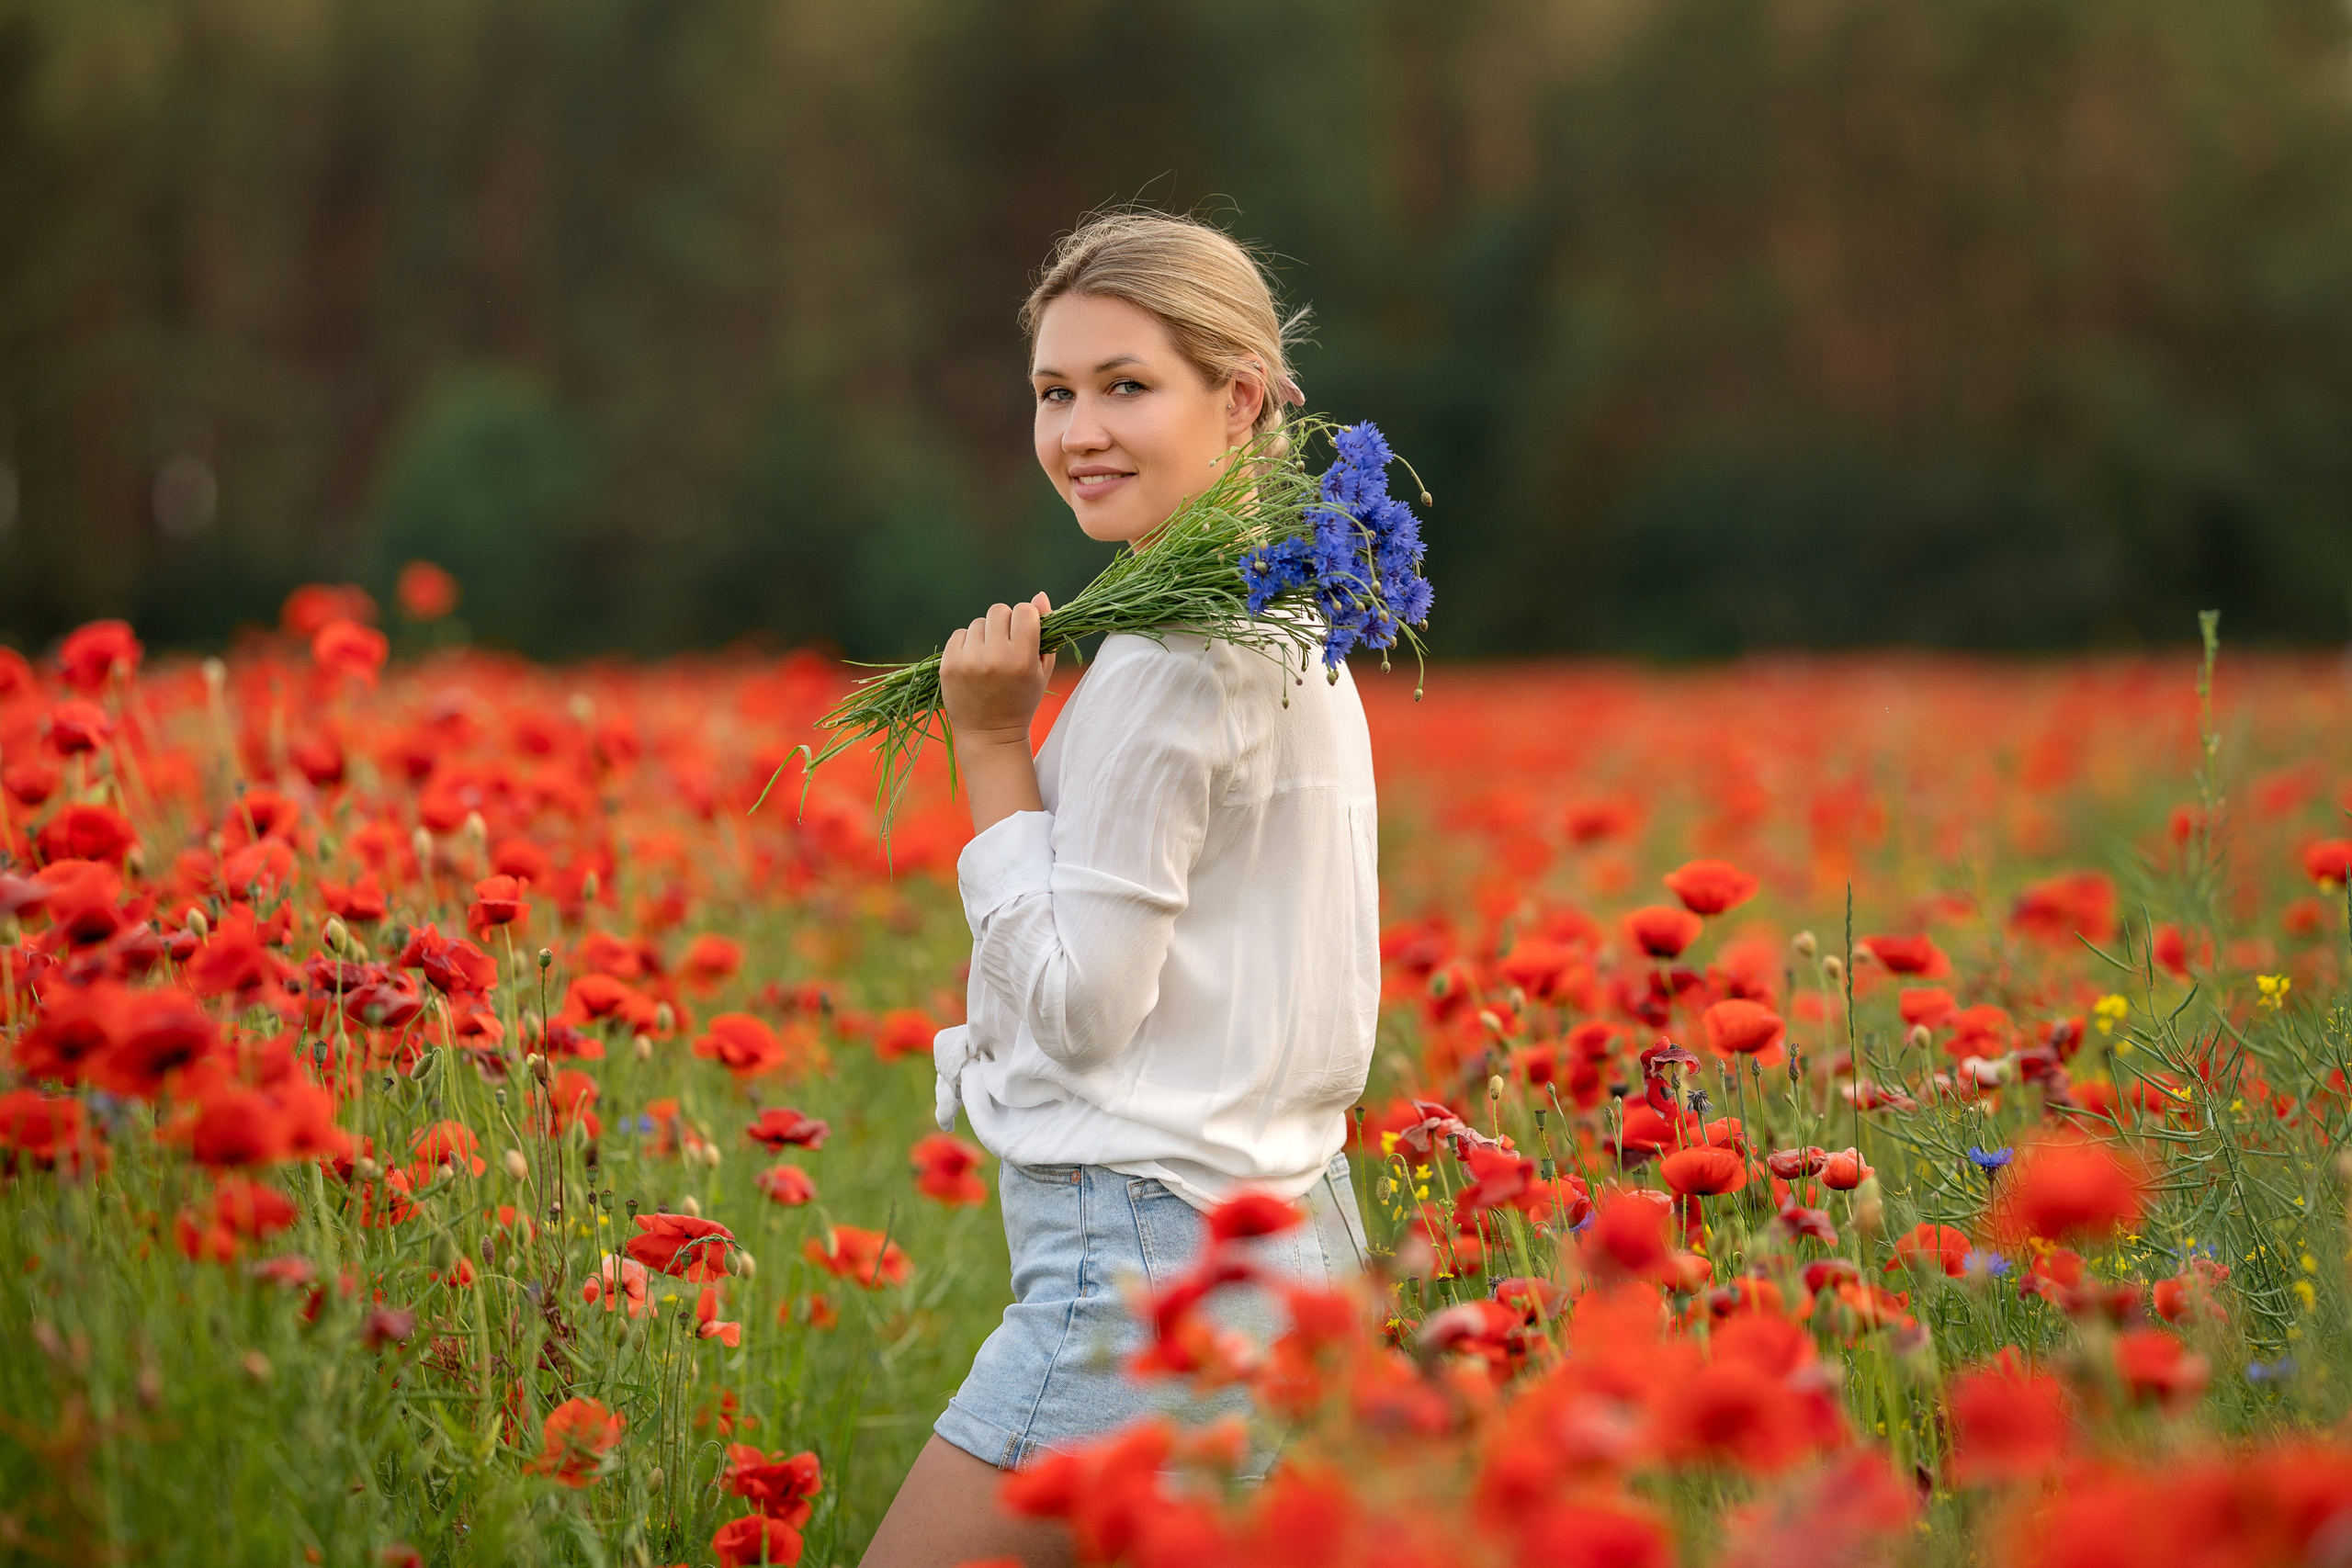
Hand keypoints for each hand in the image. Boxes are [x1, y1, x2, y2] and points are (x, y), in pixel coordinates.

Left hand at [940, 591, 1056, 746]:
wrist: (989, 734)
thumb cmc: (1021, 699)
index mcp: (1022, 659)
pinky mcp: (948, 665)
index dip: (1026, 618)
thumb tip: (1040, 595)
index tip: (1025, 632)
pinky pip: (959, 634)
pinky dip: (967, 644)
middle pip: (999, 611)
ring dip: (985, 635)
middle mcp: (995, 658)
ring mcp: (969, 661)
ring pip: (978, 623)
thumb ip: (1045, 633)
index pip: (1024, 611)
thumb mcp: (1041, 670)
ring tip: (989, 660)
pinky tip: (973, 664)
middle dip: (1004, 624)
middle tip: (1005, 645)